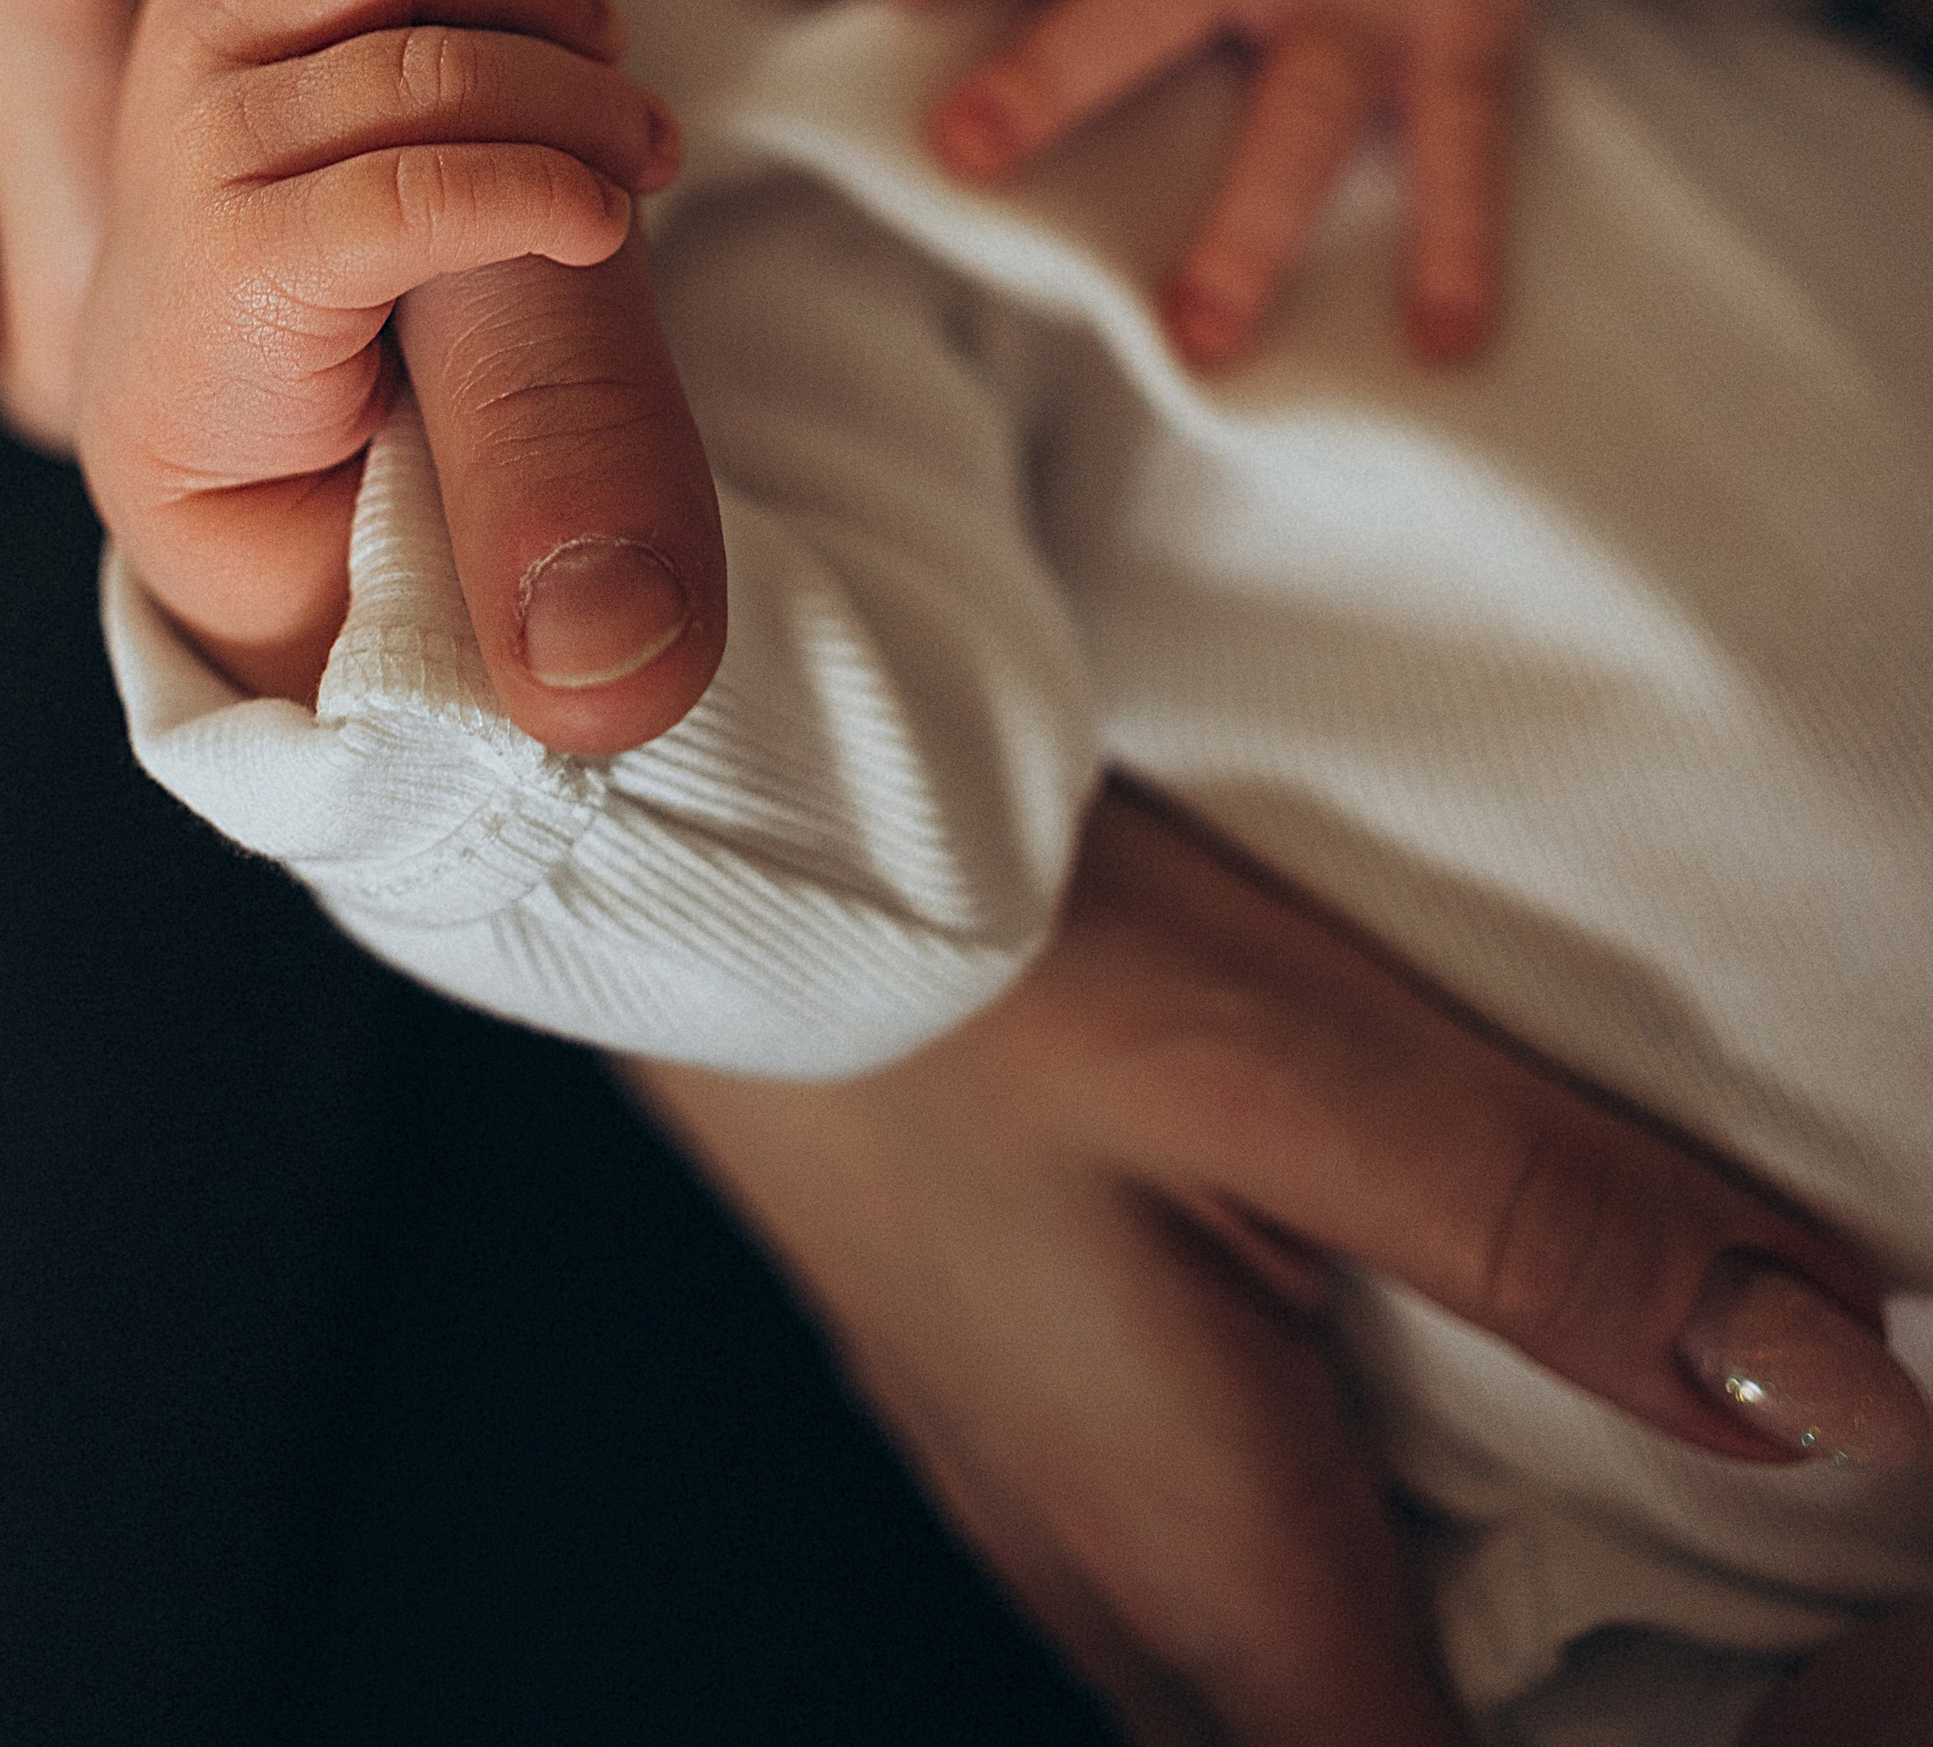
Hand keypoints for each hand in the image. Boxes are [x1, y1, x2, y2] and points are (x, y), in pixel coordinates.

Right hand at [79, 0, 727, 747]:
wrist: (233, 500)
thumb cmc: (322, 308)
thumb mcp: (348, 132)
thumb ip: (404, 36)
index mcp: (204, 8)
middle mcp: (189, 62)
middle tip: (619, 65)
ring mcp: (201, 157)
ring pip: (437, 65)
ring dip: (581, 103)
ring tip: (643, 161)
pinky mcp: (243, 263)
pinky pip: (431, 192)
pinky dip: (544, 196)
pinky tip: (596, 226)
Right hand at [636, 779, 1927, 1746]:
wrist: (685, 842)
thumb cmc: (973, 948)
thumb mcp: (1308, 1057)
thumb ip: (1572, 1239)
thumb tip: (1850, 1386)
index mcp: (1218, 1567)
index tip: (1766, 1659)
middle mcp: (1113, 1588)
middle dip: (1545, 1709)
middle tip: (1717, 1594)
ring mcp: (1036, 1508)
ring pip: (1282, 1687)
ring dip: (1441, 1647)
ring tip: (1600, 1520)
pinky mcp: (1002, 1407)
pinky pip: (1207, 1585)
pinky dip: (1345, 1558)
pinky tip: (1398, 1409)